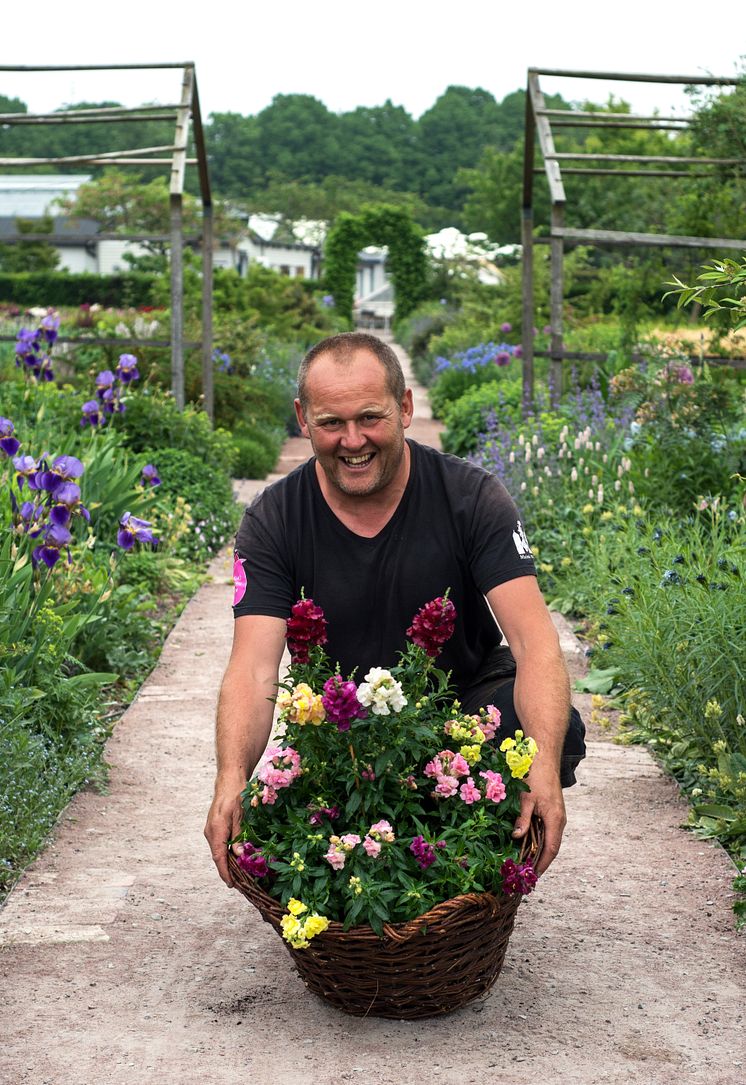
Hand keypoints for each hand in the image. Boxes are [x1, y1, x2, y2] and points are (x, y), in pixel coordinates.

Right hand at [204, 782, 243, 886]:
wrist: (228, 780)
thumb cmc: (236, 794)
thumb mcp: (240, 815)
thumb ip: (238, 835)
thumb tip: (238, 854)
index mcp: (216, 830)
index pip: (219, 857)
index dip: (225, 872)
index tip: (231, 884)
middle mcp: (210, 832)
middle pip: (218, 857)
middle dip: (227, 871)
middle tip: (239, 884)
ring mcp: (211, 830)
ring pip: (219, 851)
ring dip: (227, 862)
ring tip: (239, 874)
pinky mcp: (214, 827)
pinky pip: (219, 844)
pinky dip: (226, 853)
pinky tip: (235, 857)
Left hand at [511, 760, 565, 875]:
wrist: (545, 758)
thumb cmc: (536, 776)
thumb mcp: (526, 798)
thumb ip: (523, 819)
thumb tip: (517, 837)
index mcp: (555, 819)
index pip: (551, 849)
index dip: (542, 864)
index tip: (533, 876)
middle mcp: (559, 820)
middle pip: (551, 847)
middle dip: (540, 861)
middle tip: (526, 874)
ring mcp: (557, 815)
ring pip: (549, 839)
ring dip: (539, 851)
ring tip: (525, 863)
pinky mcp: (552, 810)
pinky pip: (547, 830)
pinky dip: (538, 839)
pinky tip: (527, 843)